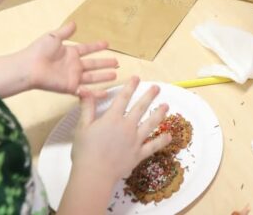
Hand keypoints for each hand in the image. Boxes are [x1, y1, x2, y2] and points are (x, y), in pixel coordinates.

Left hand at [21, 22, 117, 95]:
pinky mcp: (70, 87)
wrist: (29, 67)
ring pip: (93, 77)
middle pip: (93, 64)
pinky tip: (106, 92)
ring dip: (104, 76)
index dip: (97, 46)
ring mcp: (73, 77)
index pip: (87, 49)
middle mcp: (74, 65)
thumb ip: (65, 31)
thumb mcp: (53, 37)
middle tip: (117, 62)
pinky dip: (95, 93)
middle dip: (105, 63)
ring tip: (116, 75)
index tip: (107, 43)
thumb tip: (74, 23)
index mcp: (70, 53)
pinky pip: (85, 91)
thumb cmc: (39, 51)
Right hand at [59, 77, 172, 213]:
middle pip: (140, 108)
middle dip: (149, 96)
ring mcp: (135, 140)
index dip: (130, 87)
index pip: (123, 98)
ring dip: (159, 114)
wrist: (94, 174)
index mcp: (112, 119)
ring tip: (166, 106)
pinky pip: (153, 146)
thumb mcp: (82, 127)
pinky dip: (161, 141)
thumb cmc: (85, 151)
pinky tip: (169, 136)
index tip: (137, 78)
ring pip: (150, 124)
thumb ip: (87, 107)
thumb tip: (85, 89)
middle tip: (157, 88)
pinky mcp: (139, 154)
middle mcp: (127, 126)